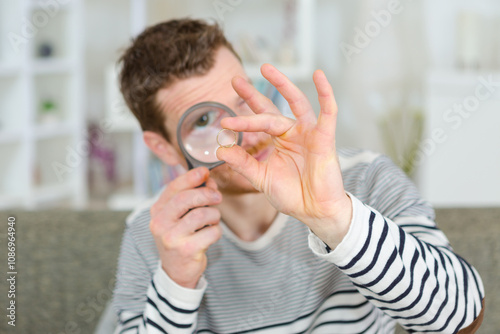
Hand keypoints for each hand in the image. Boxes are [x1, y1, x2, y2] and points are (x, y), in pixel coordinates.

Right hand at [149, 167, 222, 287]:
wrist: (177, 271)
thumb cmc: (180, 237)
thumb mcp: (178, 216)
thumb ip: (190, 197)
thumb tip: (208, 180)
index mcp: (157, 211)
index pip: (173, 187)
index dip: (191, 177)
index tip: (205, 171)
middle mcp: (160, 224)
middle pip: (186, 198)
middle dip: (207, 194)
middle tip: (217, 196)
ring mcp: (171, 238)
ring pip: (202, 214)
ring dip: (214, 214)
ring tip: (213, 220)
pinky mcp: (186, 250)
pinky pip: (211, 232)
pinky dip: (216, 230)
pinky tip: (211, 234)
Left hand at [217, 64, 351, 248]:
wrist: (314, 211)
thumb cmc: (291, 194)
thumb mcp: (261, 177)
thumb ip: (242, 163)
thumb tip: (219, 150)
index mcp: (277, 141)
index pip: (257, 123)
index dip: (241, 119)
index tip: (223, 121)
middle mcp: (292, 133)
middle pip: (271, 109)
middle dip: (253, 95)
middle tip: (235, 80)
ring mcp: (309, 133)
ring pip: (296, 103)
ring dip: (282, 85)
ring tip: (266, 68)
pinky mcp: (325, 137)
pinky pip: (328, 112)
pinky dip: (326, 94)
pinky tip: (320, 76)